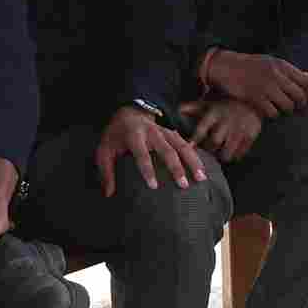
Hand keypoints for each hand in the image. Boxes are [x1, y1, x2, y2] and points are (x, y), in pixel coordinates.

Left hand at [98, 104, 213, 190]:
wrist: (128, 113)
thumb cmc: (115, 136)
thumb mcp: (104, 151)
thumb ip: (106, 172)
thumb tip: (108, 194)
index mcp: (133, 135)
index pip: (142, 154)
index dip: (148, 170)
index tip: (154, 186)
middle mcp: (152, 132)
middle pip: (167, 150)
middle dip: (176, 168)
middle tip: (183, 184)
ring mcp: (164, 131)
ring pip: (182, 145)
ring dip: (192, 161)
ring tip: (201, 178)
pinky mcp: (172, 133)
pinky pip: (186, 143)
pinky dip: (196, 156)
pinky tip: (203, 169)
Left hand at [192, 96, 264, 158]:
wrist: (250, 100)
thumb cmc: (224, 104)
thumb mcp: (208, 103)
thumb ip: (192, 108)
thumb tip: (177, 110)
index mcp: (214, 114)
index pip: (201, 128)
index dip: (195, 139)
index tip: (190, 147)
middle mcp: (226, 121)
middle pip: (214, 141)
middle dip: (210, 149)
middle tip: (210, 151)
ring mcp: (239, 128)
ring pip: (227, 150)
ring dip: (223, 155)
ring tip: (221, 156)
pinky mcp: (251, 134)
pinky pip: (241, 151)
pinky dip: (236, 155)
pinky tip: (233, 154)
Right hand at [198, 48, 307, 113]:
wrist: (227, 67)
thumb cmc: (251, 66)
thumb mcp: (271, 62)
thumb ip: (288, 71)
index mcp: (281, 65)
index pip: (306, 81)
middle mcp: (275, 75)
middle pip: (299, 95)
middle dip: (301, 105)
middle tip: (298, 108)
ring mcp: (265, 86)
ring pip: (288, 106)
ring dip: (287, 110)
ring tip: (282, 108)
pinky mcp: (255, 97)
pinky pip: (273, 112)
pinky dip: (273, 113)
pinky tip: (269, 109)